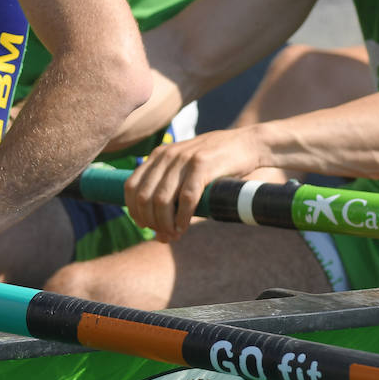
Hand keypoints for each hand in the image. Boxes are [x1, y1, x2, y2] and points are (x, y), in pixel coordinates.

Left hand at [124, 128, 264, 240]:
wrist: (247, 144)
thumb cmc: (216, 163)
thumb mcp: (186, 170)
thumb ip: (170, 192)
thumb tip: (156, 232)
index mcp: (158, 155)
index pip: (131, 186)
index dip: (134, 211)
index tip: (144, 226)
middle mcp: (167, 155)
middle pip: (144, 197)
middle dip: (150, 222)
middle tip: (163, 235)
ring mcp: (183, 159)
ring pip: (162, 200)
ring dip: (165, 223)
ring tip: (173, 235)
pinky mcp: (202, 165)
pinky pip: (185, 198)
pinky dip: (182, 217)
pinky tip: (183, 227)